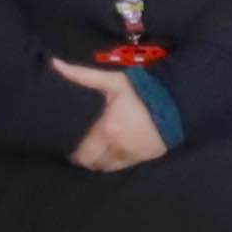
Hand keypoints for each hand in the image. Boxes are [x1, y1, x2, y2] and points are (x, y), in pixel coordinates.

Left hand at [51, 62, 167, 170]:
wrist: (176, 102)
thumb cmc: (140, 91)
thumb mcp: (111, 81)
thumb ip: (82, 75)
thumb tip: (55, 64)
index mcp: (106, 131)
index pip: (84, 155)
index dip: (75, 156)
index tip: (71, 151)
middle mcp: (118, 147)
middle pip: (95, 165)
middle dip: (86, 161)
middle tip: (82, 153)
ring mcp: (133, 155)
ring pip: (109, 168)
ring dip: (101, 163)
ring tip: (97, 154)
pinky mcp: (146, 157)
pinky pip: (124, 166)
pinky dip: (116, 162)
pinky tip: (114, 153)